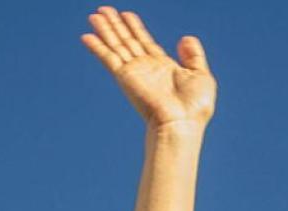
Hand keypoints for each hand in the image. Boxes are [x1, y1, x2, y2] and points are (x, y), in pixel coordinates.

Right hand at [80, 7, 214, 129]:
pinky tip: (87, 36)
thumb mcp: (200, 74)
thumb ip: (193, 55)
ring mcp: (133, 72)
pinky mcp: (125, 77)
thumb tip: (185, 37)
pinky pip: (109, 58)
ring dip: (105, 30)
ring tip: (95, 15)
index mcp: (162, 67)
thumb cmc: (194, 107)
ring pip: (116, 45)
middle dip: (116, 25)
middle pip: (127, 41)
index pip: (144, 42)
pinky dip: (98, 47)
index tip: (126, 14)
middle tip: (103, 9)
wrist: (182, 123)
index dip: (135, 28)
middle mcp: (145, 68)